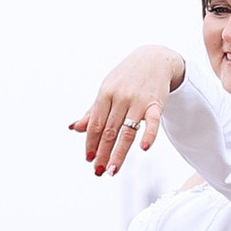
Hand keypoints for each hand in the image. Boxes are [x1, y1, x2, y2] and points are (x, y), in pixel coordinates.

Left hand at [69, 45, 185, 176]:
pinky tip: (144, 148)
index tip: (88, 159)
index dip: (91, 142)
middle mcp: (120, 97)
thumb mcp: (107, 90)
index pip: (96, 124)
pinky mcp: (157, 103)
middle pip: (110, 130)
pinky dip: (149, 134)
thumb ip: (93, 112)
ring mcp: (139, 100)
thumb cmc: (127, 77)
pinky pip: (153, 121)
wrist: (154, 58)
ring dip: (120, 153)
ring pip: (127, 131)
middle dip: (103, 153)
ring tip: (113, 169)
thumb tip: (74, 128)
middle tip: (98, 171)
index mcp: (105, 93)